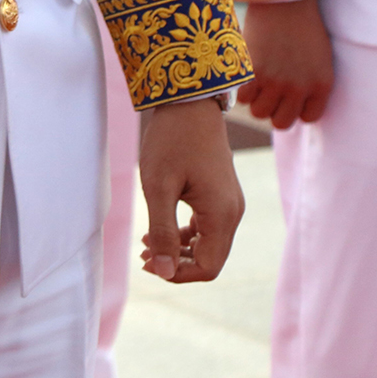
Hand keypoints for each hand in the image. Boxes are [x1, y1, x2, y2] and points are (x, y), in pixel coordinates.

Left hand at [138, 97, 245, 282]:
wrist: (189, 103)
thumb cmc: (172, 141)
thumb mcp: (158, 187)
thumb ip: (162, 231)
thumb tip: (163, 272)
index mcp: (222, 214)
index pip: (208, 268)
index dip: (178, 274)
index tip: (148, 264)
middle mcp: (233, 212)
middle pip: (210, 258)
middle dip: (177, 263)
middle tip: (143, 254)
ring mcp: (230, 203)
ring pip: (209, 244)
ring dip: (180, 249)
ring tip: (147, 242)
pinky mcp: (222, 194)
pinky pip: (208, 227)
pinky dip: (186, 234)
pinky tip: (162, 227)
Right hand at [234, 0, 334, 127]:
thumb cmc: (302, 23)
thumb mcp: (319, 57)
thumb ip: (310, 83)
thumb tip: (292, 103)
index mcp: (322, 85)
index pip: (308, 118)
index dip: (295, 108)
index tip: (288, 95)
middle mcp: (300, 88)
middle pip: (281, 122)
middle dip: (274, 109)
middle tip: (268, 91)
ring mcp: (275, 82)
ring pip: (259, 112)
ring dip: (256, 99)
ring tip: (256, 80)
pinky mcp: (253, 72)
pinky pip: (243, 98)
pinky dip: (242, 89)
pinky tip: (246, 72)